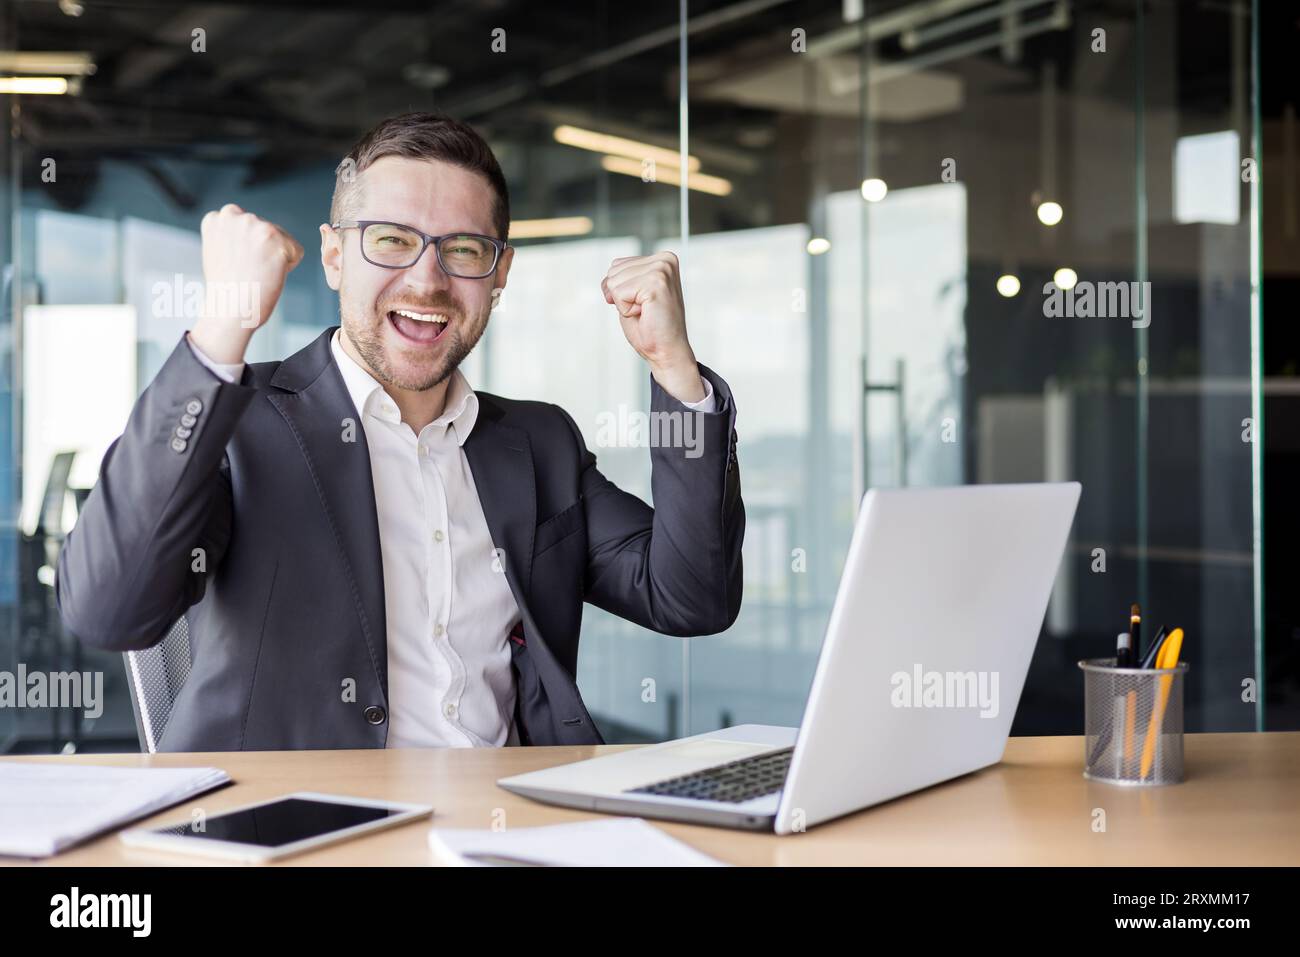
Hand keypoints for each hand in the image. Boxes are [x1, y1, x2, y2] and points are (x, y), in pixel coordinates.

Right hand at [190, 204, 303, 363]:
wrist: (231, 310)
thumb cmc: (227, 289)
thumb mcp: (218, 252)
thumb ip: (232, 236)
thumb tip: (251, 235)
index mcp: (217, 218)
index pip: (248, 227)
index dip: (247, 249)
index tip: (236, 263)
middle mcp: (234, 215)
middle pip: (266, 231)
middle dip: (263, 250)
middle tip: (247, 270)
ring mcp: (255, 225)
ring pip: (282, 240)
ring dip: (275, 257)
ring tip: (257, 272)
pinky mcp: (276, 238)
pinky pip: (296, 252)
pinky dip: (288, 266)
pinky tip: (269, 274)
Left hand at [601, 251, 703, 401]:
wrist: (666, 351)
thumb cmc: (650, 327)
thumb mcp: (632, 295)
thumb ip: (623, 277)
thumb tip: (609, 274)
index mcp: (661, 259)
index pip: (616, 265)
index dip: (619, 290)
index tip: (641, 303)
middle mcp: (664, 259)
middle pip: (613, 271)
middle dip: (620, 296)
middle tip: (643, 310)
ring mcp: (662, 270)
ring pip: (614, 281)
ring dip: (624, 303)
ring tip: (645, 311)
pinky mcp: (656, 283)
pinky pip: (619, 293)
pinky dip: (626, 309)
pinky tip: (645, 314)